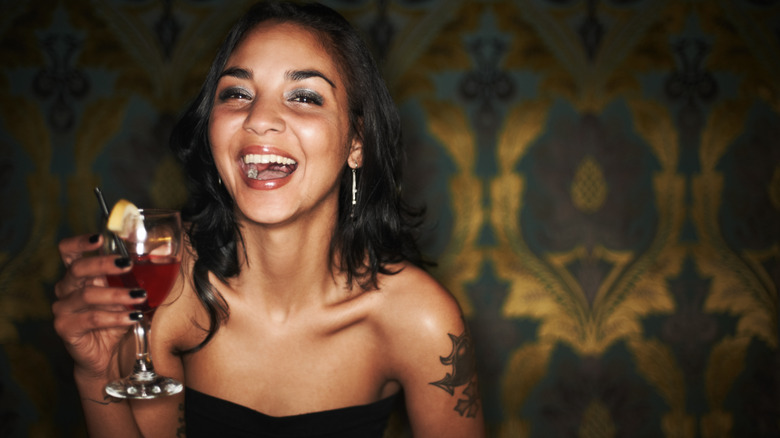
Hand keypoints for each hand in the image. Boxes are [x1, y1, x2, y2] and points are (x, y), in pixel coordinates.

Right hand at [52, 234, 146, 379]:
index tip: (100, 238)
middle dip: (104, 264)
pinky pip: (91, 319)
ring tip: (139, 296)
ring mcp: (63, 308)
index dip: (80, 242)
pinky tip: (133, 318)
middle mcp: (67, 288)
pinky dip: (115, 317)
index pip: (69, 251)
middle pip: (78, 268)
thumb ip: (142, 273)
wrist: (108, 355)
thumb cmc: (118, 318)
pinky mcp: (65, 328)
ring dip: (117, 295)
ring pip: (88, 294)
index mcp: (79, 275)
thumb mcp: (130, 294)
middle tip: (128, 264)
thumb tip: (165, 249)